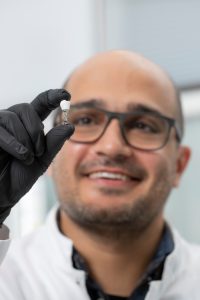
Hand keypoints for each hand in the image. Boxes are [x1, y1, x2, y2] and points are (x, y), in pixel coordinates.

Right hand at [0, 89, 73, 223]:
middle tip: (39, 151)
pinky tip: (22, 156)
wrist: (2, 195)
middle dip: (36, 130)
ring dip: (26, 139)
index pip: (40, 104)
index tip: (66, 94)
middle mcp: (12, 122)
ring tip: (28, 158)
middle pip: (26, 108)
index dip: (52, 97)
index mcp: (27, 126)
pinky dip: (15, 144)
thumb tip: (70, 126)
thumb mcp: (42, 160)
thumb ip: (54, 143)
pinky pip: (1, 129)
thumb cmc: (19, 176)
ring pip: (13, 117)